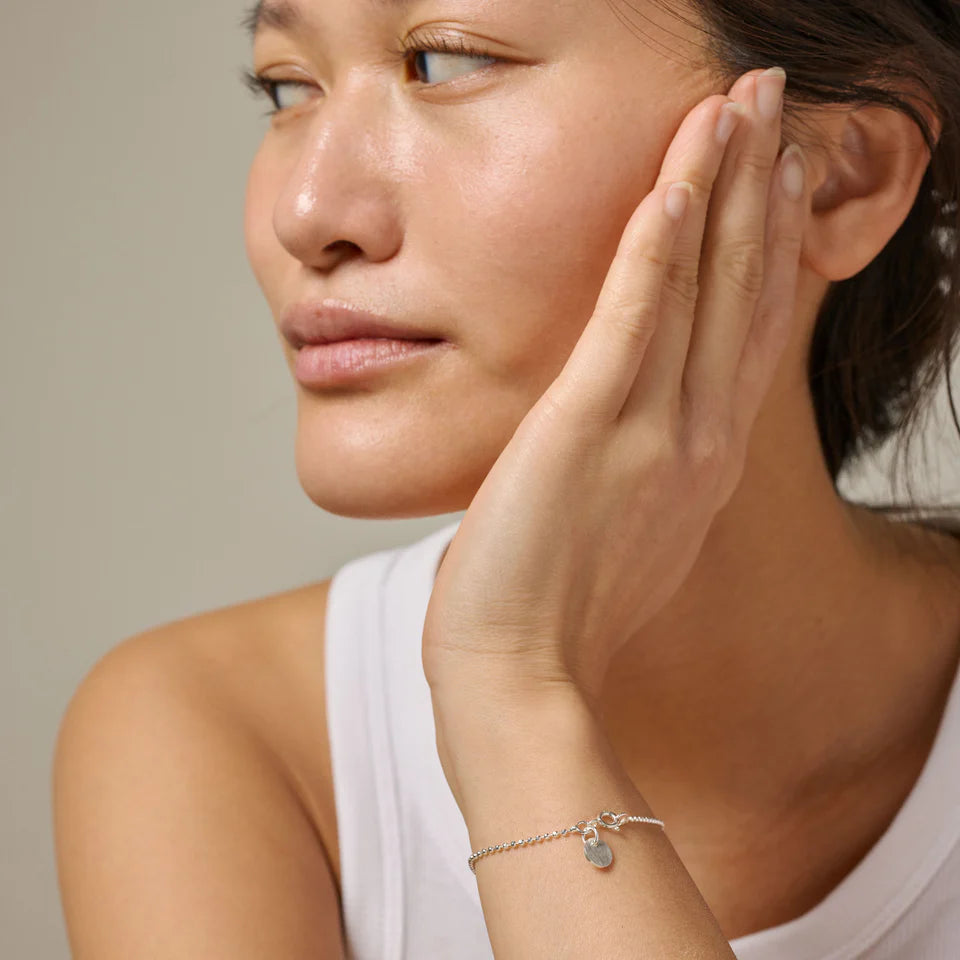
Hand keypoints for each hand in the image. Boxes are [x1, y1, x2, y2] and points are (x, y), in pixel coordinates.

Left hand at [422, 67, 808, 711]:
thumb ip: (643, 478)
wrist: (520, 682)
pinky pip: (631, 320)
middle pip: (740, 291)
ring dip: (721, 187)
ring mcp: (650, 433)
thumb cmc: (558, 619)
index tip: (773, 183)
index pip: (743, 331)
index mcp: (699, 463)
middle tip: (775, 106)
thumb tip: (628, 447)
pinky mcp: (587, 432)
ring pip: (698, 287)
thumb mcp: (626, 539)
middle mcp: (695, 439)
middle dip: (760, 189)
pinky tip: (673, 183)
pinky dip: (656, 249)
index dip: (765, 248)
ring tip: (740, 106)